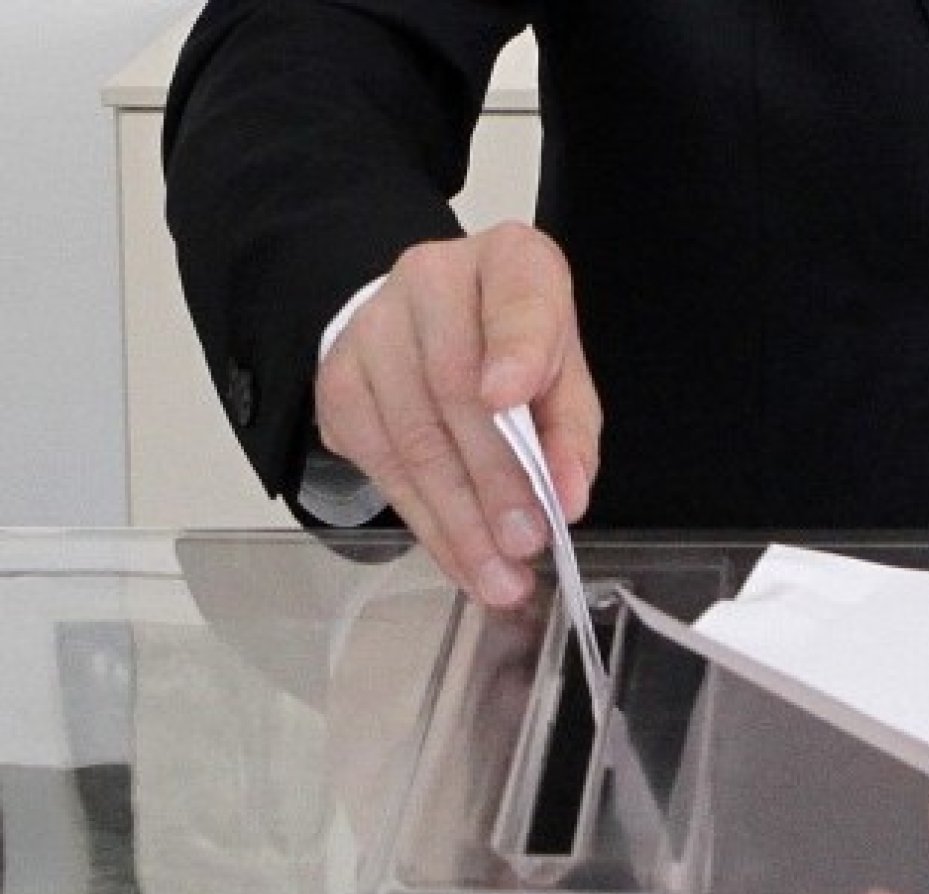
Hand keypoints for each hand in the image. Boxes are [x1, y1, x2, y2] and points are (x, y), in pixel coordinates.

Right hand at [315, 222, 600, 606]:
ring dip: (459, 520)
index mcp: (510, 262)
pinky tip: (457, 557)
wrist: (430, 325)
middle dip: (495, 480)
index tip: (508, 397)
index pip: (515, 299)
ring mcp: (374, 327)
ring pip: (413, 436)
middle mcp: (432, 278)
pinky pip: (378, 461)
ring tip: (497, 577)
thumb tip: (569, 497)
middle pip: (455, 389)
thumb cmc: (513, 352)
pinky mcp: (338, 380)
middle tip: (524, 543)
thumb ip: (571, 431)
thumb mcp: (563, 377)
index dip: (514, 348)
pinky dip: (424, 521)